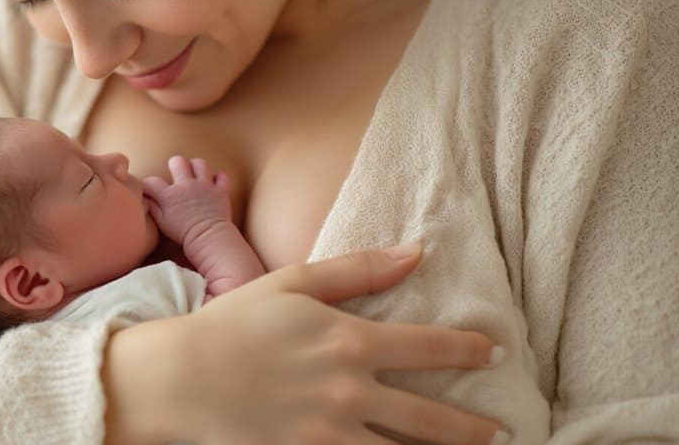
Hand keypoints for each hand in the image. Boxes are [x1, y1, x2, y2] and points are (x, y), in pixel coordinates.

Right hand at [103, 243, 507, 444]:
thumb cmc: (236, 323)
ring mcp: (329, 435)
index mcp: (349, 341)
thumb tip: (416, 251)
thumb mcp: (295, 283)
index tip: (493, 352)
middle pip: (431, 419)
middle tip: (498, 433)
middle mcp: (349, 393)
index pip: (430, 348)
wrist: (180, 378)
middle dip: (473, 429)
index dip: (469, 350)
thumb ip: (359, 269)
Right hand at [143, 156, 232, 246]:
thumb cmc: (183, 234)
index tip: (149, 188)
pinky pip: (222, 176)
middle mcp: (186, 185)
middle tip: (176, 174)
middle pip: (178, 161)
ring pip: (200, 164)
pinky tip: (214, 183)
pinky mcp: (220, 191)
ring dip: (197, 167)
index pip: (152, 181)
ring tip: (195, 175)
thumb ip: (153, 208)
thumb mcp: (162, 223)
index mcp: (169, 195)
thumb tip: (145, 198)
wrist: (207, 239)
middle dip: (175, 165)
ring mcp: (205, 186)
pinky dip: (219, 178)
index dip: (147, 184)